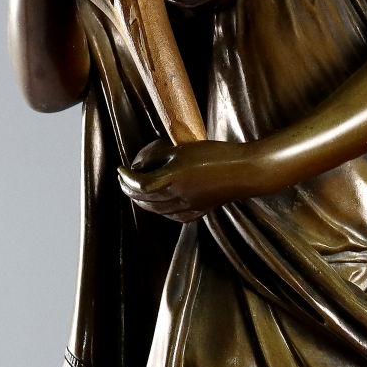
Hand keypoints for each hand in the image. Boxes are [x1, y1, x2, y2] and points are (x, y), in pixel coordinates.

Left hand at [118, 138, 276, 222]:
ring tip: (137, 193)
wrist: (246, 171)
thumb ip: (161, 156)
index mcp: (173, 179)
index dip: (126, 178)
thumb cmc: (217, 155)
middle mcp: (179, 197)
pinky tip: (162, 206)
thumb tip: (143, 162)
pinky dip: (162, 212)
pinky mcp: (201, 210)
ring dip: (143, 203)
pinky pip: (175, 216)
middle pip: (146, 200)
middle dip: (130, 191)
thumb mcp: (184, 149)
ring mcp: (190, 207)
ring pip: (159, 211)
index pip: (140, 184)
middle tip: (123, 181)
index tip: (120, 169)